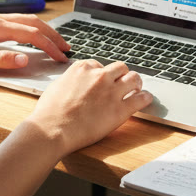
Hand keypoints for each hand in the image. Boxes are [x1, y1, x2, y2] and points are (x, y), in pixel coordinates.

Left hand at [0, 13, 70, 72]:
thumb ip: (0, 60)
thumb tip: (25, 60)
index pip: (31, 34)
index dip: (48, 45)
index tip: (61, 56)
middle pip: (33, 22)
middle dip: (53, 34)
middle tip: (67, 48)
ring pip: (27, 20)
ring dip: (44, 30)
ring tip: (57, 42)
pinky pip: (18, 23)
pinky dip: (33, 29)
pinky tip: (35, 36)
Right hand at [29, 58, 152, 154]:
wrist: (52, 129)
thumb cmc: (49, 112)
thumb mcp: (57, 86)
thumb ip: (70, 80)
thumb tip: (74, 81)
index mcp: (83, 68)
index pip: (100, 65)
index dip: (103, 74)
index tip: (104, 81)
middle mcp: (99, 76)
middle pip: (120, 68)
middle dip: (122, 75)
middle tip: (123, 83)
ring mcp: (111, 92)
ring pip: (134, 78)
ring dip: (136, 83)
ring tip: (136, 89)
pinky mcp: (120, 109)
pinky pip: (141, 99)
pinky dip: (145, 98)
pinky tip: (146, 99)